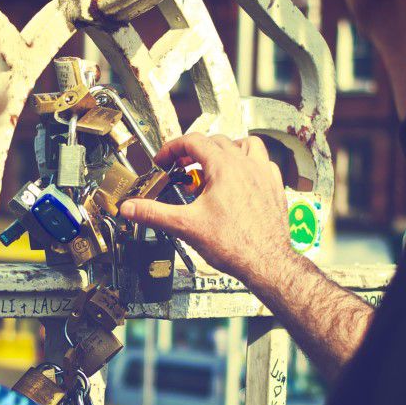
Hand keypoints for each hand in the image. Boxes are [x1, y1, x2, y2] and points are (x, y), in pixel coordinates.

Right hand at [118, 133, 294, 283]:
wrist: (267, 263)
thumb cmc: (235, 245)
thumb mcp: (186, 226)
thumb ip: (154, 213)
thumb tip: (131, 208)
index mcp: (224, 167)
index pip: (193, 141)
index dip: (172, 149)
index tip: (163, 161)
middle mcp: (246, 165)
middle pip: (216, 141)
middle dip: (194, 151)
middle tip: (182, 168)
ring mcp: (264, 175)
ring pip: (246, 145)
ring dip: (227, 149)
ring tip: (214, 164)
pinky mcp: (275, 189)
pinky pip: (264, 164)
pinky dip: (250, 165)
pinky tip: (241, 180)